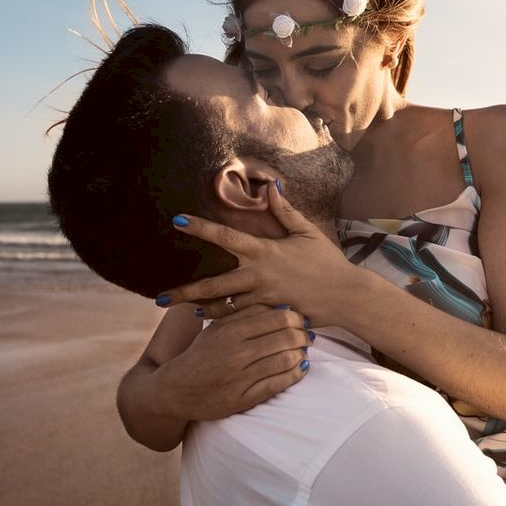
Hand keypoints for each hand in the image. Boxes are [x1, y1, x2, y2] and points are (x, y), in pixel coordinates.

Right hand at [146, 304, 312, 420]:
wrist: (174, 390)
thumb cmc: (200, 354)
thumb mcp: (217, 328)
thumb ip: (245, 316)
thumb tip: (281, 307)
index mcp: (230, 330)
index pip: (278, 317)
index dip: (296, 318)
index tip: (300, 320)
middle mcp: (236, 353)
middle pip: (286, 337)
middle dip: (303, 335)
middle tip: (307, 336)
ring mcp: (240, 377)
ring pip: (286, 360)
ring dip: (301, 354)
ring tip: (303, 352)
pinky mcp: (243, 399)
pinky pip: (279, 384)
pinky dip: (295, 374)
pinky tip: (299, 369)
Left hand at [157, 183, 353, 323]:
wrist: (346, 295)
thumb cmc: (327, 261)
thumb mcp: (306, 231)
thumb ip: (284, 210)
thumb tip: (271, 186)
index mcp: (264, 251)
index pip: (225, 236)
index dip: (200, 227)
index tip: (177, 221)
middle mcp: (258, 276)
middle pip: (213, 284)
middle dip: (185, 291)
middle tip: (159, 297)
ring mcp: (262, 299)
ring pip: (223, 307)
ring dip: (201, 308)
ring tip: (180, 308)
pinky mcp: (269, 315)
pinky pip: (240, 320)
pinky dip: (223, 320)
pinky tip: (208, 319)